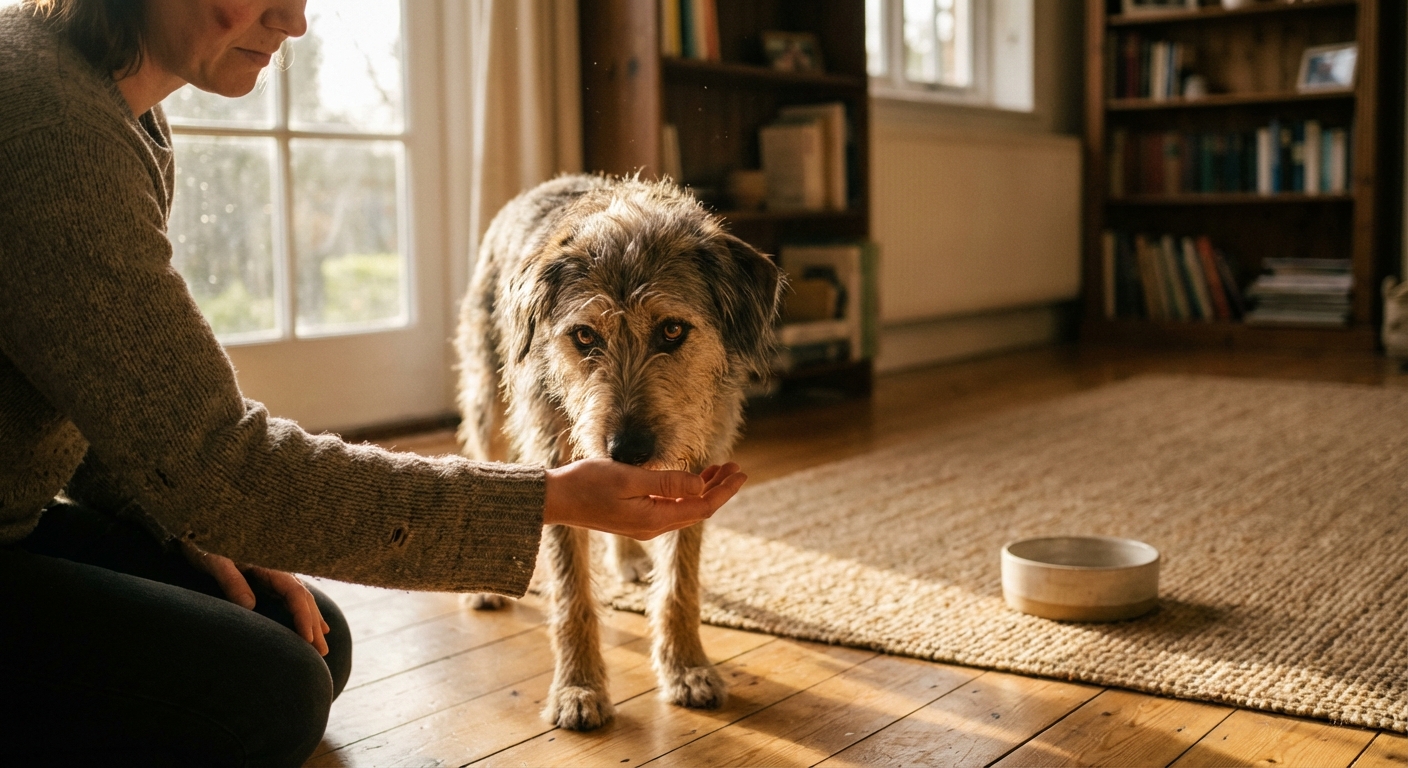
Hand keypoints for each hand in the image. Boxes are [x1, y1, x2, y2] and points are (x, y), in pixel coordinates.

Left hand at [180, 541, 330, 655]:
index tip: (308, 639)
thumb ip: (232, 580)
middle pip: (303, 600)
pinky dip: (304, 613)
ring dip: (313, 622)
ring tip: (323, 644)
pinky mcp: (265, 580)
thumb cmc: (204, 545)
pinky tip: (314, 624)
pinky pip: (292, 599)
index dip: (304, 617)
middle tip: (322, 653)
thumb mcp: (215, 560)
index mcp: (269, 565)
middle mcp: (277, 570)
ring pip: (301, 600)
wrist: (197, 530)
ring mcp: (273, 575)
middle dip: (314, 626)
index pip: (295, 594)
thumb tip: (250, 606)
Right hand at [543, 460, 747, 539]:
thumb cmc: (586, 483)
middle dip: (719, 489)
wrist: (554, 499)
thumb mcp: (628, 478)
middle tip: (736, 468)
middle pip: (697, 509)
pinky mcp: (635, 518)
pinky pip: (670, 507)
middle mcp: (652, 527)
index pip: (701, 507)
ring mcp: (643, 524)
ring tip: (720, 469)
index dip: (724, 490)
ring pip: (685, 509)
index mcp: (653, 519)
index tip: (740, 472)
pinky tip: (691, 479)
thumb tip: (700, 486)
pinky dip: (685, 492)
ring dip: (704, 489)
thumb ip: (666, 482)